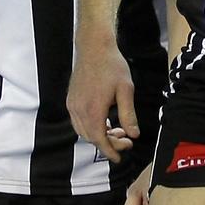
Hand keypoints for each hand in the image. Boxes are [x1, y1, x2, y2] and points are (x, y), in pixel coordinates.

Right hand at [67, 39, 138, 162]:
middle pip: (91, 137)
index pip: (100, 140)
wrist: (94, 47)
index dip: (110, 151)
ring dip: (100, 135)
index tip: (120, 157)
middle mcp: (79, 110)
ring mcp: (73, 105)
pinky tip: (105, 120)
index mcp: (93, 109)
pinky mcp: (71, 100)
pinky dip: (91, 126)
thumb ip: (129, 115)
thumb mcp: (126, 90)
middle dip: (109, 143)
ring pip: (83, 131)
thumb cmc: (112, 65)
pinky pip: (78, 121)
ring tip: (118, 129)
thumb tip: (134, 135)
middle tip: (126, 140)